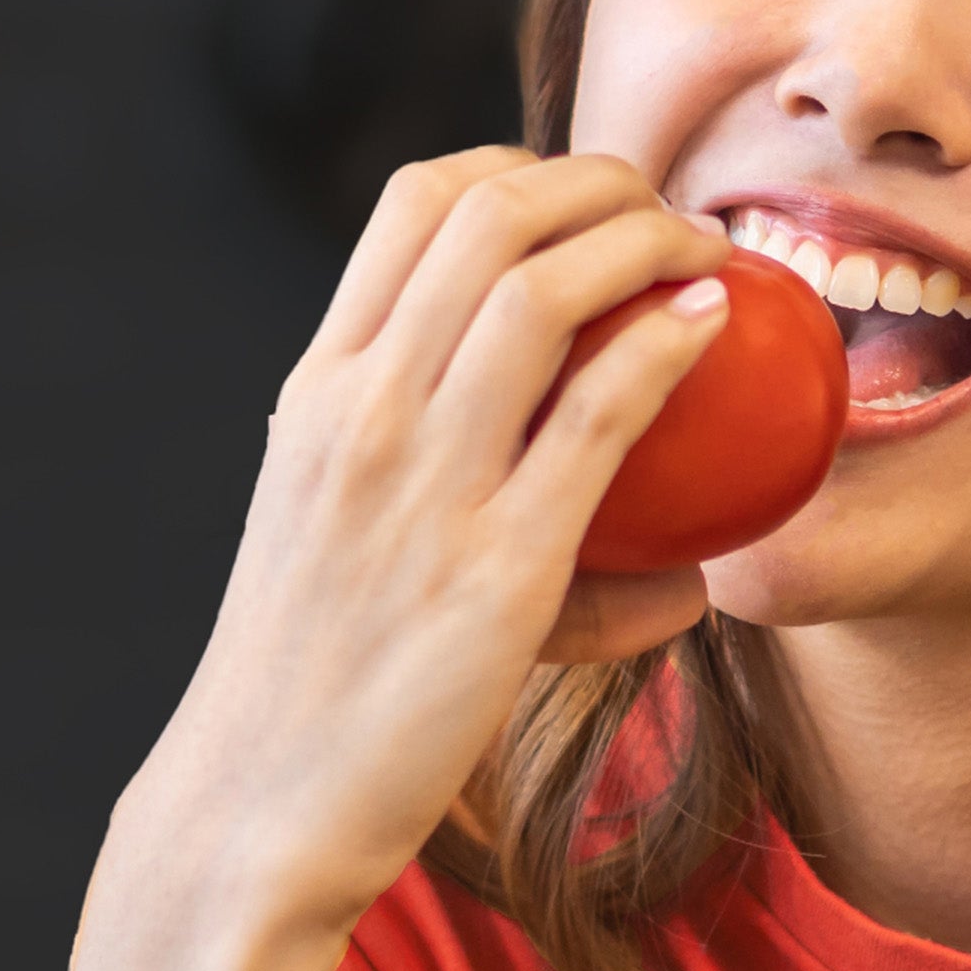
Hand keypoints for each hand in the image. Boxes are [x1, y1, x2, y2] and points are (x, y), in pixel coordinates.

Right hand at [120, 151, 727, 940]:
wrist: (258, 803)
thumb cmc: (309, 685)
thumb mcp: (331, 538)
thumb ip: (423, 483)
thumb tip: (570, 492)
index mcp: (316, 393)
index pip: (417, 205)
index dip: (525, 167)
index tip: (587, 204)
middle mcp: (359, 415)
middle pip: (492, 214)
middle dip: (604, 181)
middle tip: (670, 219)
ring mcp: (420, 485)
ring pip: (545, 287)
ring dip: (649, 240)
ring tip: (708, 256)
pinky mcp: (494, 569)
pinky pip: (598, 415)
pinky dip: (667, 343)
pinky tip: (713, 323)